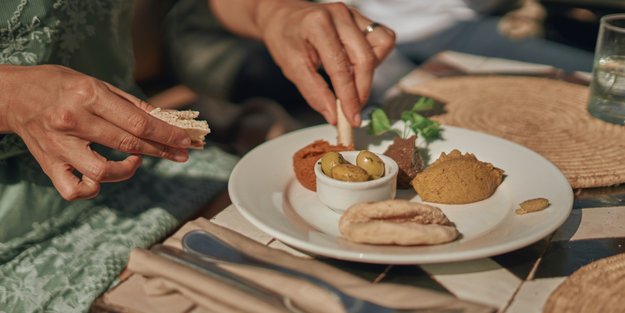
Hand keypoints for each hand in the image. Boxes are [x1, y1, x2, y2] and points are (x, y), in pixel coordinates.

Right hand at [0, 65, 192, 199]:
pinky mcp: (49, 164)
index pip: (137, 122)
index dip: (166, 134)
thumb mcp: (97, 83)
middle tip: (181, 154)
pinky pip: (74, 190)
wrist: (13, 95)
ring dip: (127, 170)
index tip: (186, 141)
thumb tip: (164, 120)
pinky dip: (91, 189)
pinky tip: (100, 179)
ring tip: (135, 160)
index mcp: (88, 96)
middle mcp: (73, 121)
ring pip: (102, 173)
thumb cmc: (61, 86)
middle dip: (162, 151)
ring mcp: (59, 145)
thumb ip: (131, 104)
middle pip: (128, 145)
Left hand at [256, 1, 394, 126]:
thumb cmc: (285, 38)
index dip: (349, 96)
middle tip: (353, 109)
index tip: (351, 117)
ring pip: (381, 46)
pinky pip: (382, 39)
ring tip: (350, 81)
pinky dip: (374, 58)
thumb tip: (334, 115)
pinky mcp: (361, 18)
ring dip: (370, 71)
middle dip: (362, 89)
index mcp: (318, 24)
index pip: (340, 66)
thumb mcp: (292, 68)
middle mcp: (340, 15)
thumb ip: (314, 93)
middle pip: (366, 58)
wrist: (284, 17)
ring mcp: (353, 14)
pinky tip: (356, 67)